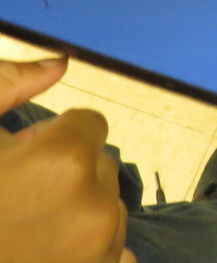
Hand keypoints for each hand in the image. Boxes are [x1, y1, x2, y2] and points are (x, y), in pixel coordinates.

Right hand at [0, 57, 135, 262]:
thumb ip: (8, 85)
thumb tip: (62, 63)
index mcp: (64, 159)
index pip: (90, 124)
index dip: (52, 138)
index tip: (21, 160)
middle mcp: (95, 205)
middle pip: (99, 165)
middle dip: (67, 174)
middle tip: (16, 198)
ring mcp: (101, 249)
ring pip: (107, 207)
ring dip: (78, 211)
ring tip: (24, 231)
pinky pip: (117, 251)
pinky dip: (91, 251)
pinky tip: (47, 253)